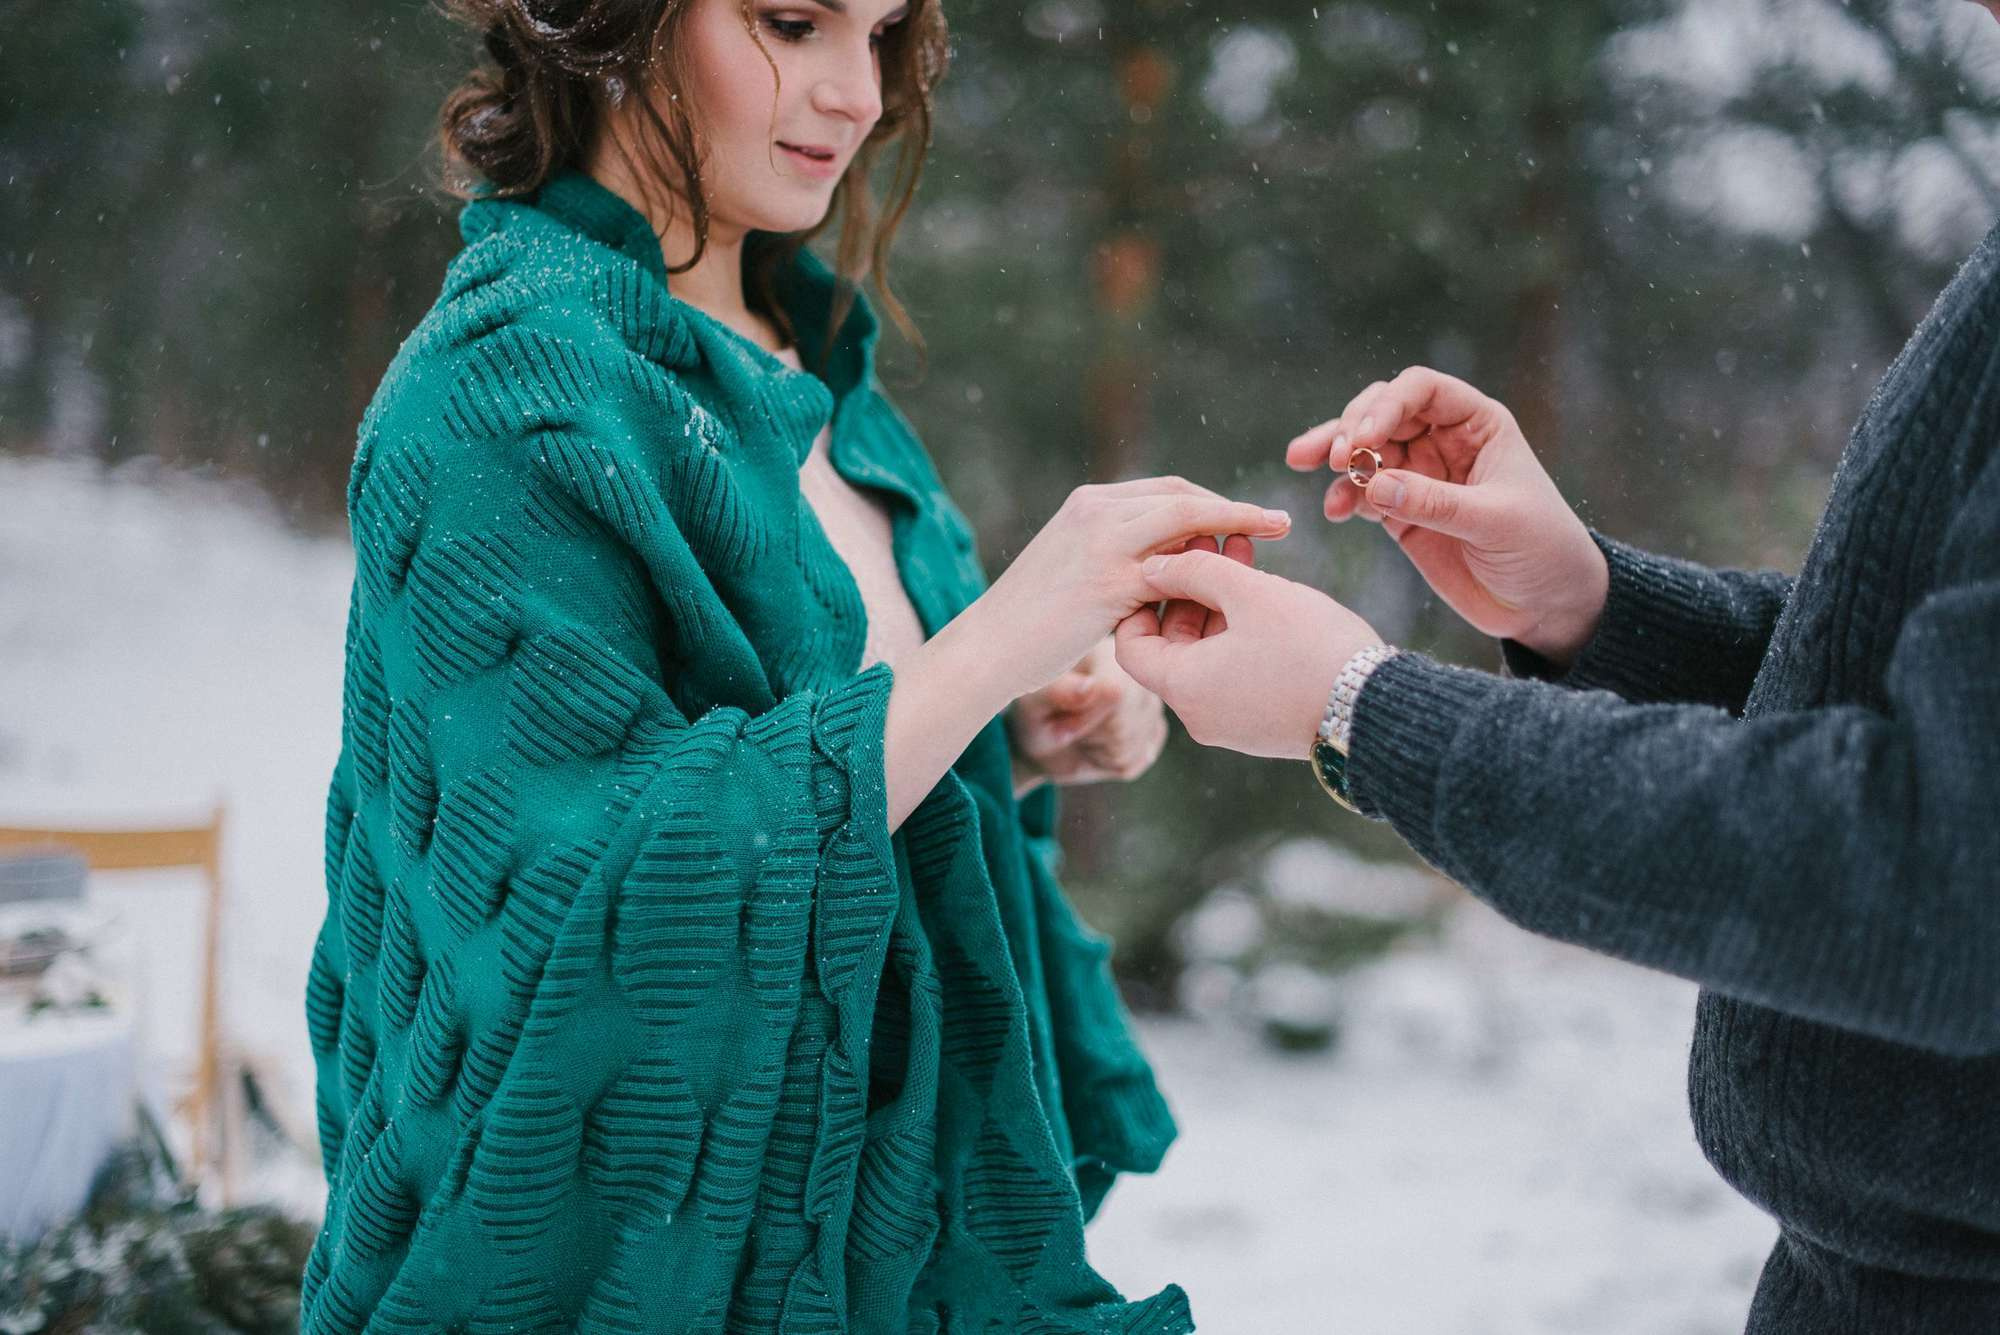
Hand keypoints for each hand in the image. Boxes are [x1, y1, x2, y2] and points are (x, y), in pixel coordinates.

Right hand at [974, 477, 1290, 699]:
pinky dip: (1210, 572)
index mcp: (1088, 502)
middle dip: (1236, 507)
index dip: (1214, 502)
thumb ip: (1114, 553)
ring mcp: (1102, 543)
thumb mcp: (1071, 567)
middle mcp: (1095, 511)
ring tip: (1275, 538)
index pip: (1167, 489)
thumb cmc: (1031, 620)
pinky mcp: (1108, 582)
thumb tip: (1162, 563)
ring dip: (1237, 525)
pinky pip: (1173, 570)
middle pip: (1183, 495)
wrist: (989, 647)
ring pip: (1186, 519)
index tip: (1247, 518)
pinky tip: (1236, 588)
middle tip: (1278, 523)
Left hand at [1009, 638, 1168, 792]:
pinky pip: (1132, 761)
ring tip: (1080, 733)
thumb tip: (1088, 688)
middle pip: (1126, 725)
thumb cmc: (1035, 711)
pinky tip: (1094, 746)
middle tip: (1067, 727)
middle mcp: (1139, 675)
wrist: (1043, 741)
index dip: (1085, 718)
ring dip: (1094, 750)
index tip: (1060, 720)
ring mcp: (1150, 706)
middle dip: (1089, 735)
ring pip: (1129, 747)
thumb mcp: (1033, 700)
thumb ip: (1058, 691)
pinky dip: (1105, 762)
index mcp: (1110, 653)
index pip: (1116, 694)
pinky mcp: (1153, 736)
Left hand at [1113, 549, 1382, 759]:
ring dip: (1219, 604)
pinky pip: (1235, 672)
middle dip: (1189, 589)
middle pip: (1171, 645)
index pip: (1130, 644)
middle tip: (1210, 542)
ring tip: (1243, 552)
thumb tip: (1153, 565)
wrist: (1376, 709)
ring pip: (1208, 654)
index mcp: (1184, 689)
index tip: (1161, 562)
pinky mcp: (1263, 723)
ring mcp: (1232, 723)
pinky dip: (1241, 632)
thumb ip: (1194, 570)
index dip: (1140, 597)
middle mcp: (1199, 715)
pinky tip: (1265, 591)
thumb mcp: (1249, 593)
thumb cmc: (1310, 648)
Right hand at [1285, 366, 1607, 666]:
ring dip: (1333, 453)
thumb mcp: (1496, 522)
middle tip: (1336, 459)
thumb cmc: (1541, 550)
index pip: (1421, 390)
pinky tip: (1334, 511)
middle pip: (1382, 411)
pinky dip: (1342, 497)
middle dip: (1352, 427)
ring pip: (1364, 450)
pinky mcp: (1401, 514)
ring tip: (1305, 465)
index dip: (1387, 404)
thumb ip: (1435, 503)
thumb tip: (1374, 484)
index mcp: (1476, 425)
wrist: (1545, 604)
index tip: (1364, 439)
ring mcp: (1419, 477)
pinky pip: (1361, 494)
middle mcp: (1442, 442)